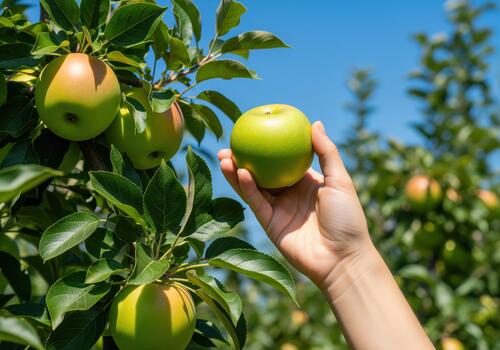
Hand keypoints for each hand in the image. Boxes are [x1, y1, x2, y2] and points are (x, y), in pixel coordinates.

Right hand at [218, 121, 372, 287]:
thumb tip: (314, 123)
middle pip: (262, 172)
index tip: (254, 130)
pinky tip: (241, 172)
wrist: (342, 258)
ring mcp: (278, 209)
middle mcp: (289, 193)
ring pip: (252, 186)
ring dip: (237, 171)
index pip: (282, 159)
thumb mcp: (340, 181)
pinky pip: (255, 202)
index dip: (268, 146)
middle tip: (230, 143)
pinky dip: (247, 187)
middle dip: (243, 158)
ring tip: (224, 155)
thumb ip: (326, 152)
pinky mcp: (269, 224)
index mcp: (305, 181)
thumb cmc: (347, 218)